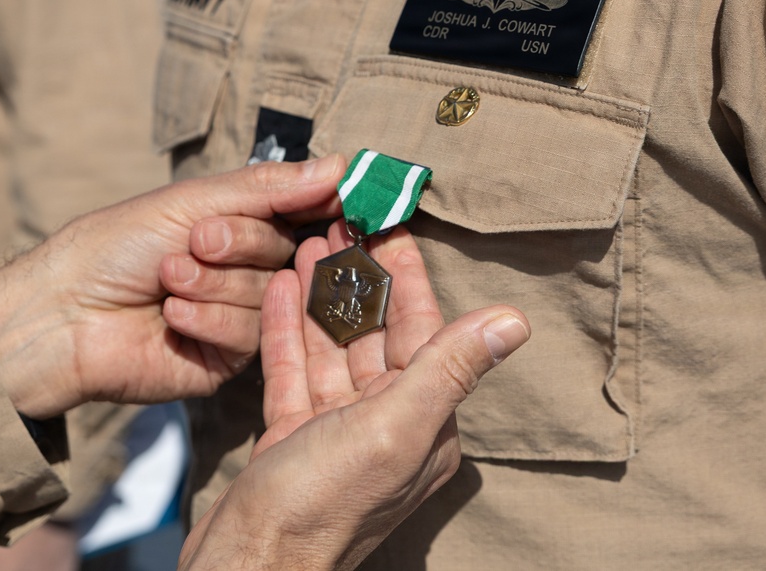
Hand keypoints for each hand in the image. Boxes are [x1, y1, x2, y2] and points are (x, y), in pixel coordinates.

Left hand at [0, 157, 344, 418]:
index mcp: (246, 229)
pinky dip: (208, 319)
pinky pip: (249, 335)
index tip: (338, 202)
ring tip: (168, 279)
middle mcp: (251, 273)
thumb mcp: (193, 202)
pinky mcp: (229, 361)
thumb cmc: (116, 247)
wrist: (60, 314)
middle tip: (196, 241)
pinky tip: (171, 316)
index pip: (307, 215)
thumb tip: (344, 164)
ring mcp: (243, 318)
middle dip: (239, 244)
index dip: (322, 209)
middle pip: (290, 255)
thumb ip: (269, 187)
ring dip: (215, 284)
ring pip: (271, 297)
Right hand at [179, 227, 529, 570]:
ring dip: (321, 298)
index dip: (407, 278)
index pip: (423, 331)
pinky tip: (278, 290)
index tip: (391, 229)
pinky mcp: (293, 438)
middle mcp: (388, 425)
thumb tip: (516, 321)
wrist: (249, 565)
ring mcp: (337, 431)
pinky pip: (295, 373)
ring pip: (332, 349)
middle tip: (341, 228)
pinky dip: (287, 332)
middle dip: (358, 281)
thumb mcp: (395, 427)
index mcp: (425, 422)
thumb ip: (451, 368)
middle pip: (375, 335)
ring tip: (308, 247)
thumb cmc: (323, 503)